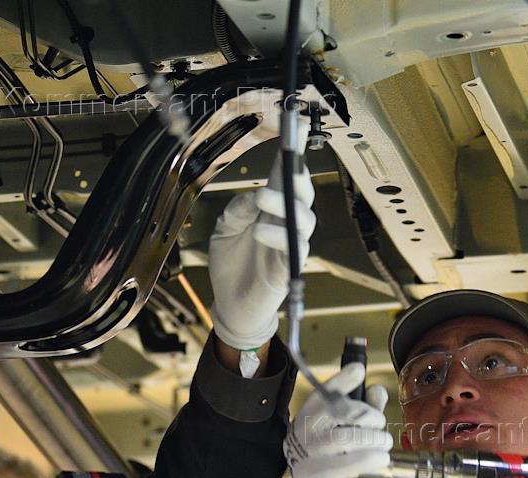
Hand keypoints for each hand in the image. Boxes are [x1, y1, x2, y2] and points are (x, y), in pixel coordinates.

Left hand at [208, 125, 314, 350]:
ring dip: (283, 203)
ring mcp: (290, 243)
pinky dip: (277, 235)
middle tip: (287, 161)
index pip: (284, 173)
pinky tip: (260, 232)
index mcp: (269, 206)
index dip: (293, 150)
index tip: (299, 123)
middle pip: (302, 191)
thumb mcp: (224, 228)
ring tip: (261, 199)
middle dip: (297, 173)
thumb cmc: (231, 264)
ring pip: (303, 216)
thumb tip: (252, 196)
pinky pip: (294, 246)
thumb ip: (237, 209)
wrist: (230, 303)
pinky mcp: (289, 266)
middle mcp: (285, 221)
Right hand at [283, 364, 392, 477]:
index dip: (339, 381)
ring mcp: (303, 458)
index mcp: (306, 424)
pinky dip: (369, 458)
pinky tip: (380, 460)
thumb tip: (376, 390)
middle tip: (381, 429)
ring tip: (384, 446)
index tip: (358, 369)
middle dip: (368, 415)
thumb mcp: (355, 443)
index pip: (321, 396)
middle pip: (336, 412)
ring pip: (344, 436)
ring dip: (373, 439)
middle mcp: (299, 437)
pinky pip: (347, 462)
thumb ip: (365, 416)